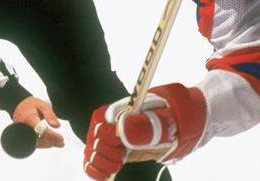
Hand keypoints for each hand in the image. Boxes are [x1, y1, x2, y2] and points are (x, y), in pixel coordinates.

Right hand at [12, 96, 63, 148]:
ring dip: (48, 144)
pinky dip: (43, 143)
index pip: (41, 130)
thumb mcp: (42, 105)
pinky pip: (34, 143)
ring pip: (37, 143)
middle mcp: (24, 128)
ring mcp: (23, 134)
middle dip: (51, 142)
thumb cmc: (31, 105)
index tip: (61, 138)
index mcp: (29, 119)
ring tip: (59, 143)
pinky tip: (51, 142)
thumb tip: (57, 126)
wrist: (19, 106)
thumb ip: (50, 115)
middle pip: (38, 140)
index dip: (52, 136)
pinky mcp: (25, 137)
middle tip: (62, 143)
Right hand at [83, 83, 206, 180]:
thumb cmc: (180, 117)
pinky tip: (105, 175)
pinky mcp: (121, 150)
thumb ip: (148, 126)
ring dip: (99, 162)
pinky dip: (97, 169)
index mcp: (123, 109)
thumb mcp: (170, 121)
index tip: (120, 148)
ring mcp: (117, 136)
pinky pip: (99, 158)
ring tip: (116, 167)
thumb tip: (122, 131)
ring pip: (93, 148)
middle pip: (94, 137)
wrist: (190, 123)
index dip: (104, 138)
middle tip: (121, 159)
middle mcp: (115, 121)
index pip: (99, 123)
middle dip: (103, 153)